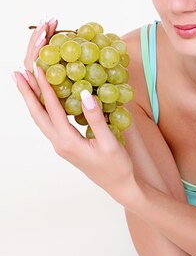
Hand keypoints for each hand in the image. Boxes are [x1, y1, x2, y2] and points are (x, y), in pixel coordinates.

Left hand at [14, 23, 136, 207]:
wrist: (119, 185)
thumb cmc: (116, 166)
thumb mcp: (109, 142)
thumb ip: (96, 118)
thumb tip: (85, 94)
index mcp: (67, 141)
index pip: (52, 109)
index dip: (44, 87)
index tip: (37, 69)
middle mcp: (59, 143)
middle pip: (37, 114)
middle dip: (27, 93)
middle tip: (17, 74)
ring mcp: (61, 145)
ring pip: (41, 119)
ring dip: (32, 100)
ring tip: (26, 83)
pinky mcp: (66, 145)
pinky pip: (50, 123)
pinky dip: (43, 108)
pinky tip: (45, 100)